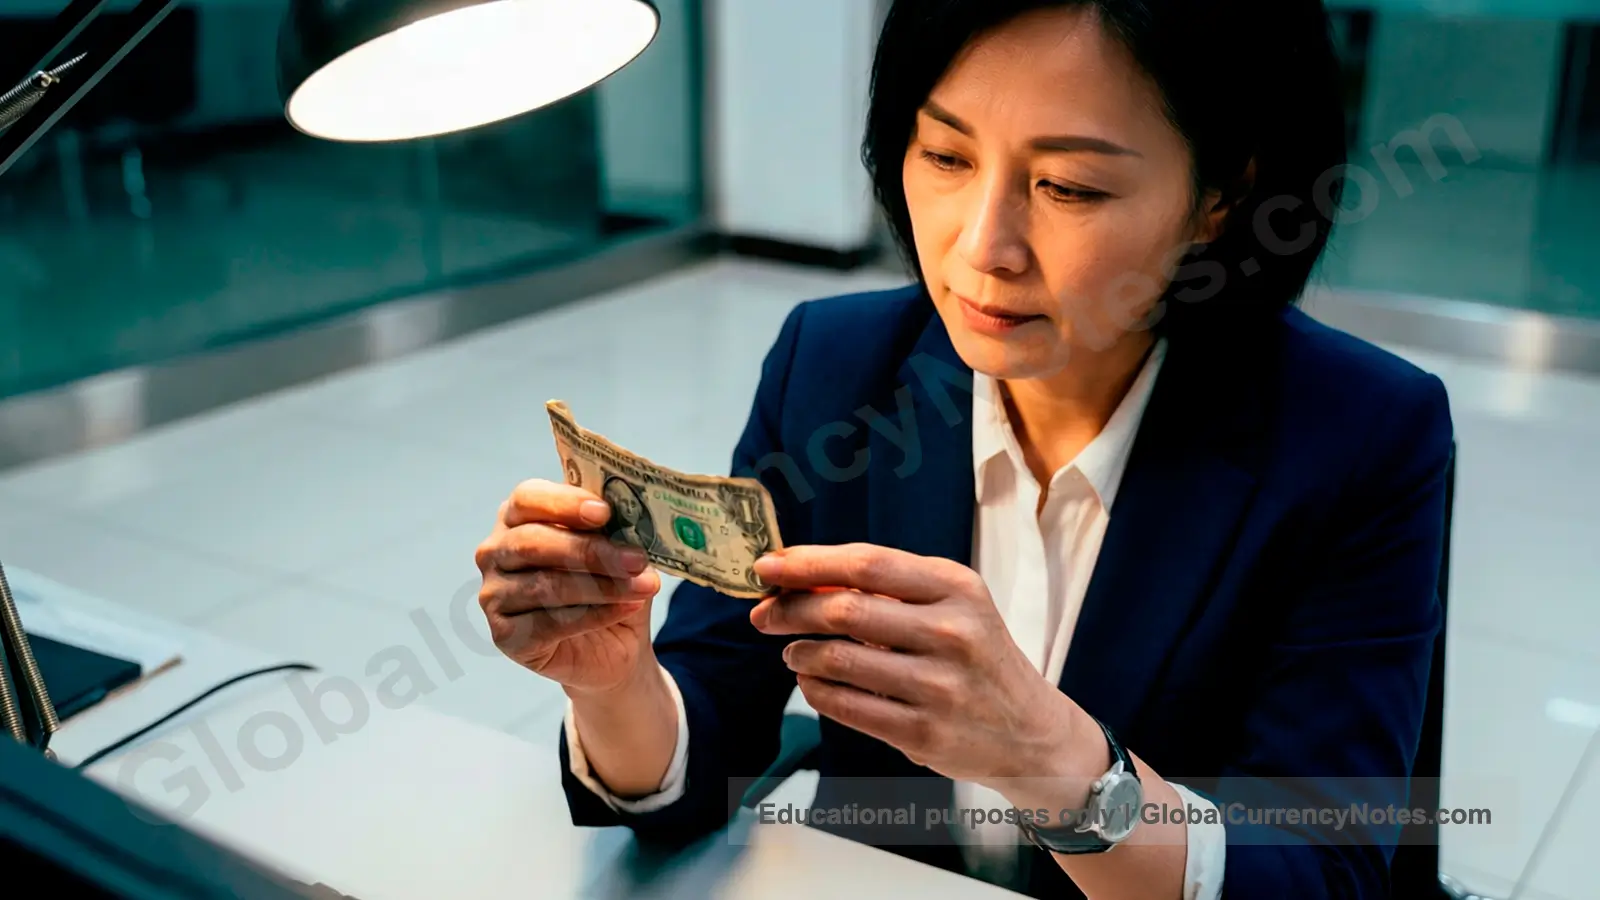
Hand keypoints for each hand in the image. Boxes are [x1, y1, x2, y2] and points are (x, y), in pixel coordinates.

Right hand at [475, 479, 662, 695]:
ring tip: (644, 586)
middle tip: (637, 559)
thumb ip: (613, 528)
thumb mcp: (615, 549)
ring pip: (546, 585)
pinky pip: (551, 623)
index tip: (604, 512)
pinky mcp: (505, 635)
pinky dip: (596, 615)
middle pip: (534, 542)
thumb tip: (631, 516)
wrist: (611, 645)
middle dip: (591, 551)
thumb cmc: (606, 584)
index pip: (527, 497)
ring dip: (603, 586)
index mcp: (516, 516)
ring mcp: (493, 594)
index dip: (565, 503)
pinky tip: (627, 608)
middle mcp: (495, 552)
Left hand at [749, 544, 1089, 793]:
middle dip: (790, 609)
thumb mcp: (951, 604)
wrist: (1028, 729)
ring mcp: (938, 687)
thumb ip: (886, 586)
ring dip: (799, 653)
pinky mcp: (922, 734)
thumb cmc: (976, 654)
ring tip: (793, 651)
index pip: (866, 563)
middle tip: (764, 614)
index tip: (767, 566)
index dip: (808, 563)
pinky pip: (845, 706)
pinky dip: (815, 691)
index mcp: (956, 587)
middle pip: (845, 609)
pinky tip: (811, 682)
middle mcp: (952, 633)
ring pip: (837, 660)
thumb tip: (801, 575)